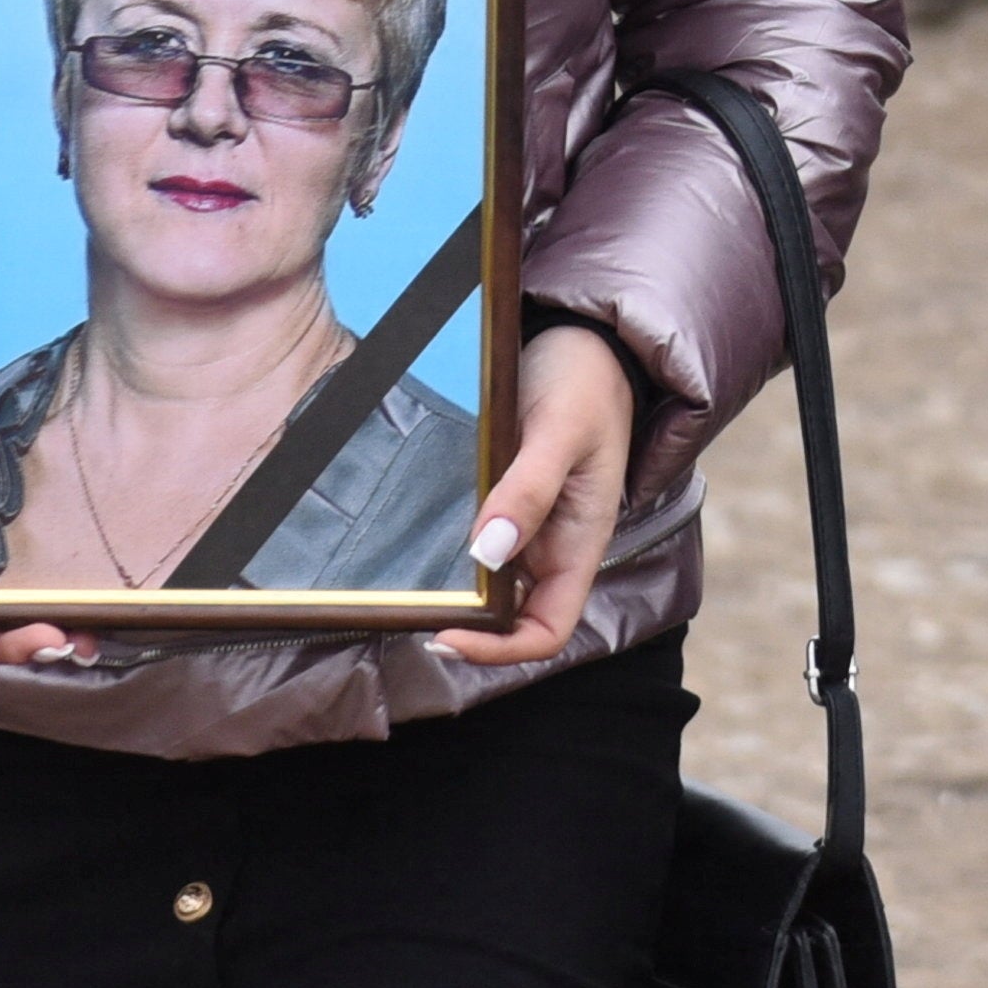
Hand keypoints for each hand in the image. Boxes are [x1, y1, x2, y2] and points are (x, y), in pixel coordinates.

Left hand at [434, 325, 641, 668]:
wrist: (587, 337)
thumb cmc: (586, 380)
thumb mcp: (560, 430)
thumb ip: (529, 490)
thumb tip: (488, 554)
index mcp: (579, 544)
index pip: (547, 631)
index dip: (500, 650)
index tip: (446, 634)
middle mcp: (552, 545)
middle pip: (510, 618)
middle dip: (463, 625)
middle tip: (405, 611)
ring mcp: (528, 524)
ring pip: (488, 582)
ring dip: (451, 590)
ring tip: (399, 583)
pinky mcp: (504, 498)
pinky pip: (475, 540)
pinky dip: (445, 551)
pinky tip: (409, 537)